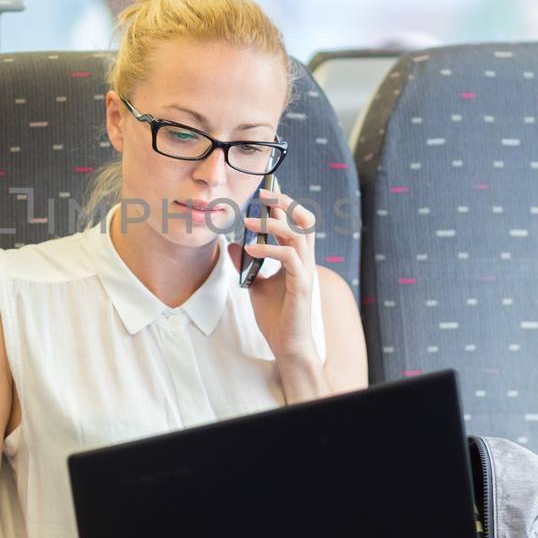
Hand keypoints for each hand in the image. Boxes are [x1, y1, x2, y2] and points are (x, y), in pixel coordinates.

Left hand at [228, 186, 321, 373]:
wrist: (285, 345)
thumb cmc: (276, 316)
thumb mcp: (254, 284)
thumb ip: (247, 263)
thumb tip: (231, 244)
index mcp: (297, 258)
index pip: (296, 222)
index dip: (283, 205)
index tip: (264, 192)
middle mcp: (305, 261)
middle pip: (305, 221)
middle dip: (286, 203)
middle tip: (263, 194)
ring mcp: (306, 272)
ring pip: (298, 235)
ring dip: (272, 223)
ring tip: (247, 220)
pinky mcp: (302, 286)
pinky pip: (289, 258)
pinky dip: (269, 249)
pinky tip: (250, 248)